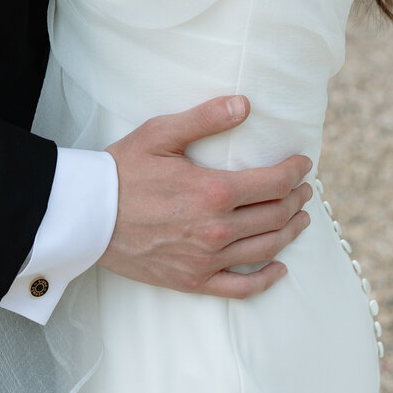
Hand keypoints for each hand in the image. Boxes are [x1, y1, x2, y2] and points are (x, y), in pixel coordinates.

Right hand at [101, 95, 311, 298]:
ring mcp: (207, 259)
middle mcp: (217, 229)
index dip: (294, 172)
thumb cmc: (122, 169)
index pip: (273, 183)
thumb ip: (206, 117)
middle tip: (304, 188)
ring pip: (266, 248)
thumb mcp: (161, 134)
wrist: (88, 215)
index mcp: (213, 191)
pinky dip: (266, 279)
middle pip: (275, 215)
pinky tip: (279, 268)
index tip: (303, 164)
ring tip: (299, 218)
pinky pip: (241, 287)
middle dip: (296, 199)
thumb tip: (245, 104)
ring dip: (290, 231)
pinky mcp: (194, 280)